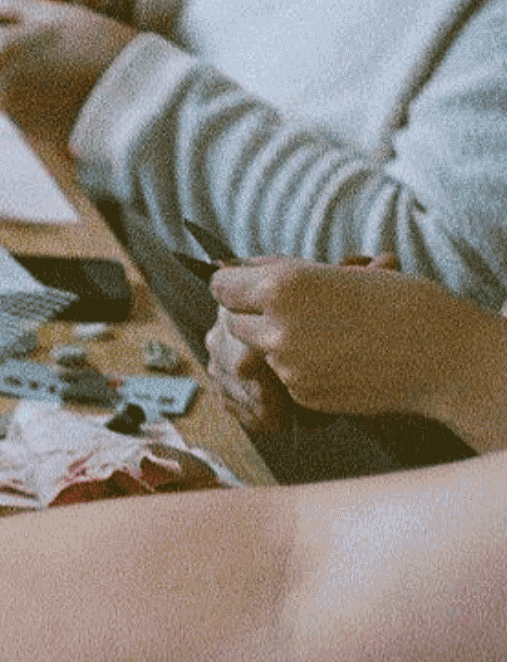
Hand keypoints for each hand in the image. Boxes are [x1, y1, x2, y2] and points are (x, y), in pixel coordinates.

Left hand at [0, 0, 136, 145]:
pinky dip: (23, 88)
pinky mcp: (22, 126)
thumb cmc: (93, 45)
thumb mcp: (53, 14)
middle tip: (24, 37)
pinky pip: (11, 101)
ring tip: (45, 57)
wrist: (124, 95)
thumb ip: (13, 8)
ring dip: (6, 69)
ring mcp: (7, 109)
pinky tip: (53, 78)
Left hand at [207, 257, 506, 441]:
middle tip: (282, 311)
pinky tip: (333, 359)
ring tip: (317, 334)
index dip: (232, 286)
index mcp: (286, 284)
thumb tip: (236, 268)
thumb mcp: (340, 272)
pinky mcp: (299, 393)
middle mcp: (277, 326)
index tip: (242, 287)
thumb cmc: (400, 302)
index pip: (221, 286)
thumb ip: (284, 272)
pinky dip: (296, 368)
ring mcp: (286, 365)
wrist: (440, 354)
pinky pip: (281, 377)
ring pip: (254, 352)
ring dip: (272, 344)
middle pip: (230, 321)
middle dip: (249, 316)